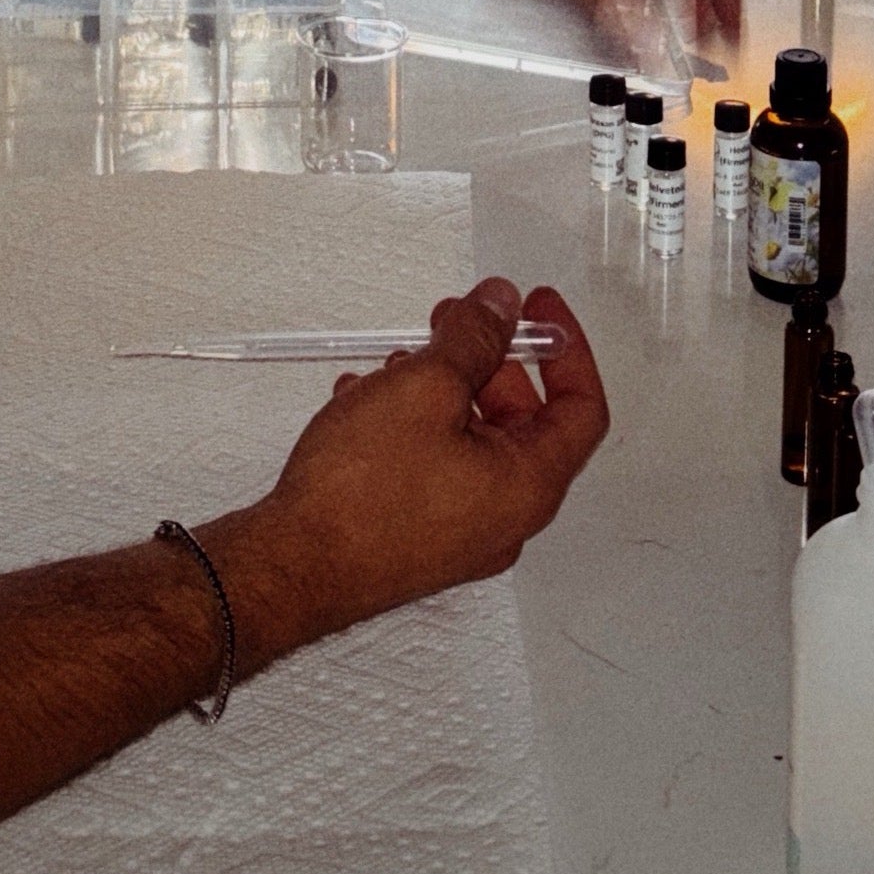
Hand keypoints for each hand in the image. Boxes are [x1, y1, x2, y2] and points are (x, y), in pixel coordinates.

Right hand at [213, 282, 608, 661]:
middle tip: (457, 321)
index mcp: (528, 485)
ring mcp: (460, 533)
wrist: (293, 566)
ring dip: (443, 390)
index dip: (565, 348)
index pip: (580, 407)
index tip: (538, 307)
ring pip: (471, 441)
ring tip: (397, 362)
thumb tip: (500, 308)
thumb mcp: (424, 387)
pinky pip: (434, 467)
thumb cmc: (359, 495)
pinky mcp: (418, 537)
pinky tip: (365, 402)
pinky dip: (412, 425)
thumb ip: (473, 338)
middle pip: (521, 420)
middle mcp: (504, 517)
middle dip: (488, 360)